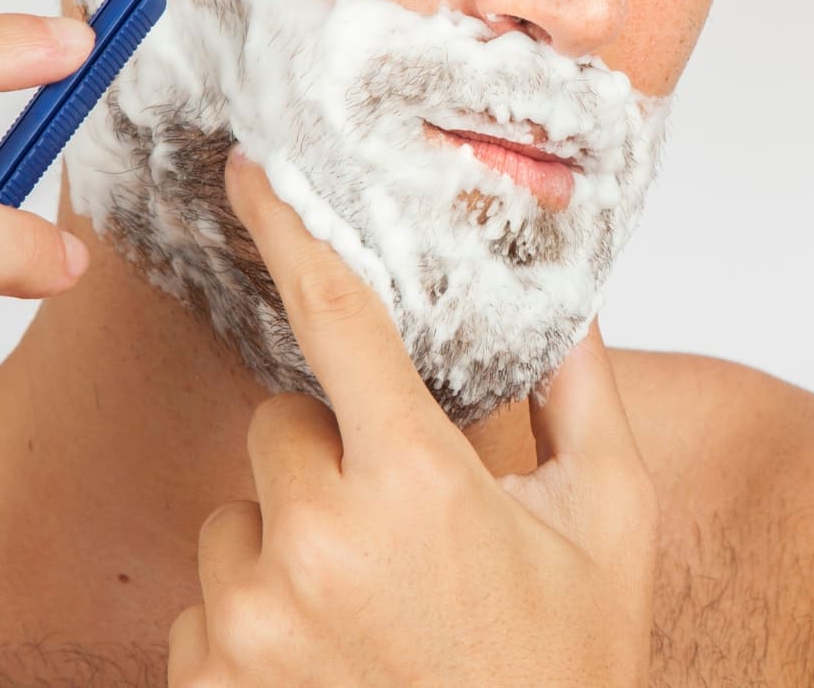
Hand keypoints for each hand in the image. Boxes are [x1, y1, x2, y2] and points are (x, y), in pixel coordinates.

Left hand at [166, 149, 659, 686]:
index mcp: (416, 485)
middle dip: (335, 449)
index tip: (254, 177)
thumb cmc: (565, 675)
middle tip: (404, 520)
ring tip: (371, 606)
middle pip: (281, 424)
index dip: (293, 231)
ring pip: (239, 511)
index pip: (335, 318)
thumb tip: (562, 299)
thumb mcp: (606, 522)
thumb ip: (578, 393)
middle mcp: (314, 544)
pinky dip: (259, 613)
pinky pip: (211, 598)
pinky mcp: (207, 680)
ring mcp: (250, 620)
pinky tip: (331, 656)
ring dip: (291, 536)